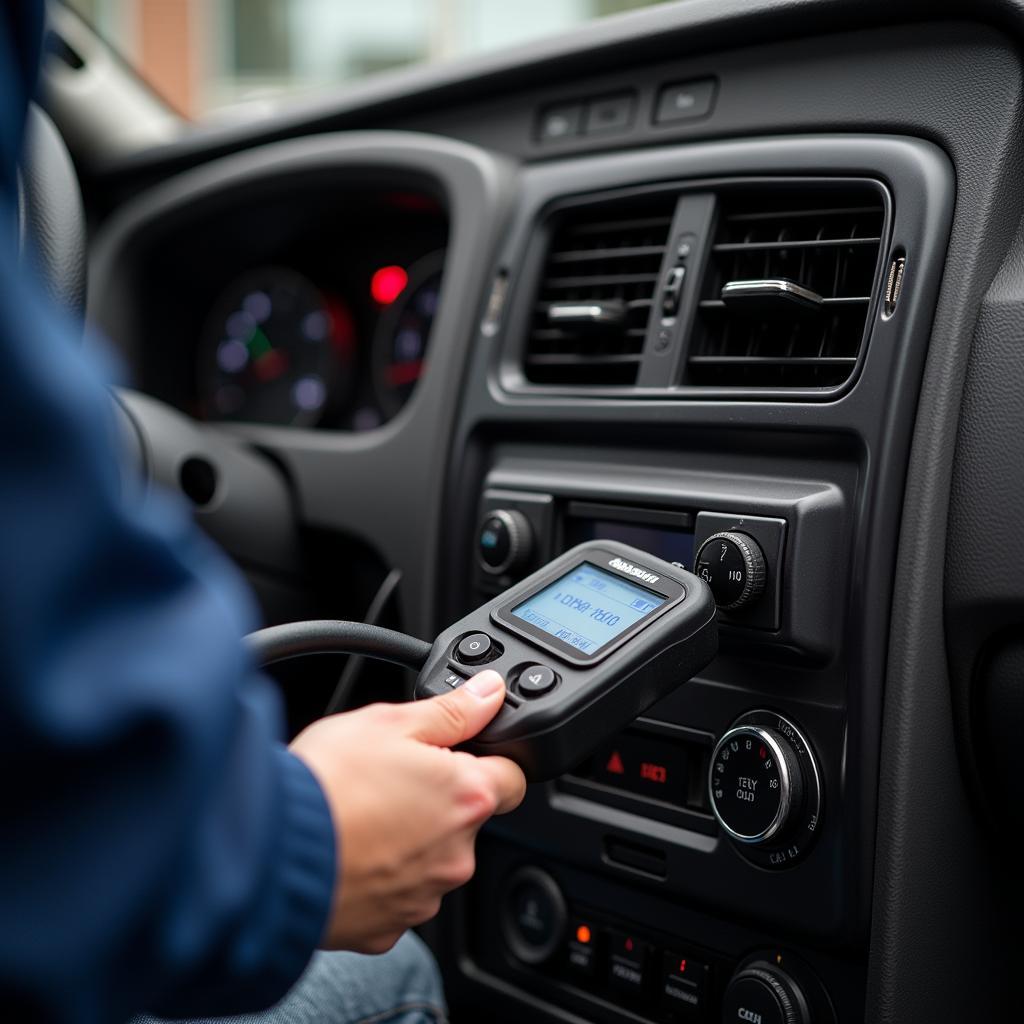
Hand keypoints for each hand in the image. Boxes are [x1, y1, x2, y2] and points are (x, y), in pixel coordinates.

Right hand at [289, 670, 525, 952]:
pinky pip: (396, 895)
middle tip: (389, 780)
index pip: (513, 777)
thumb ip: (451, 710)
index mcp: (466, 796)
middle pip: (466, 819)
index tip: (459, 755)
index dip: (489, 759)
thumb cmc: (326, 784)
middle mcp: (456, 854)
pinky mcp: (389, 928)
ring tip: (360, 815)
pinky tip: (347, 852)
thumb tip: (490, 693)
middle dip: (437, 800)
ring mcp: (424, 896)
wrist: (269, 855)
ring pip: (431, 859)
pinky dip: (379, 876)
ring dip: (408, 839)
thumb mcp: (389, 722)